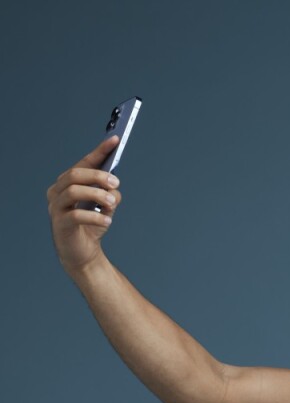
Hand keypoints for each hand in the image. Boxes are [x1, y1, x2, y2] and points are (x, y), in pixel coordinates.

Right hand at [46, 135, 122, 275]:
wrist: (83, 256)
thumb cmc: (91, 228)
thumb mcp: (105, 208)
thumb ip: (109, 194)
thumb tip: (114, 187)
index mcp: (67, 184)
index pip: (83, 163)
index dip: (99, 152)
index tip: (115, 141)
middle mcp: (58, 192)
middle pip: (75, 174)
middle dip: (98, 176)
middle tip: (116, 183)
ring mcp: (56, 208)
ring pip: (73, 191)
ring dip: (97, 194)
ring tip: (112, 204)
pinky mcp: (60, 225)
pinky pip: (76, 216)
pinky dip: (95, 218)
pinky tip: (107, 222)